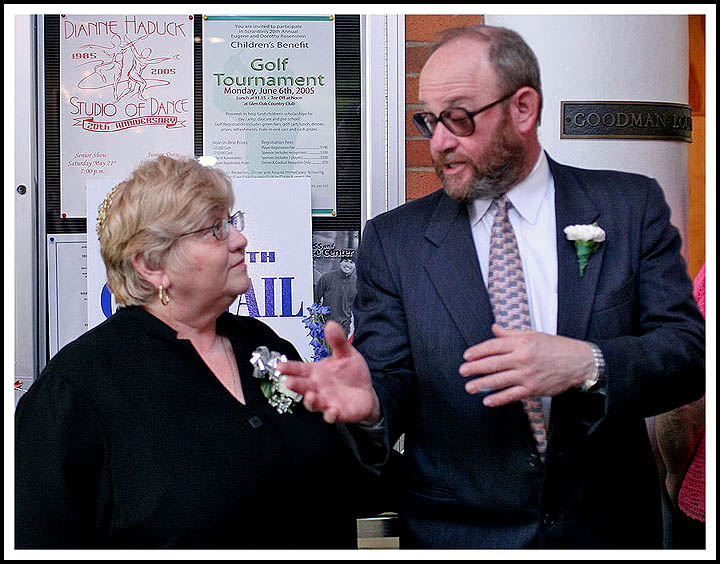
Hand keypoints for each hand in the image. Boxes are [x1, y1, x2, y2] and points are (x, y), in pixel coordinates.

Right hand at [279, 321, 380, 424]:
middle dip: (295, 385)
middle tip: (289, 382)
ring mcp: (326, 401)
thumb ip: (337, 341)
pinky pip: (331, 416)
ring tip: (311, 396)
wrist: (365, 392)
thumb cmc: (352, 374)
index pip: (299, 369)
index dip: (289, 368)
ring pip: (313, 403)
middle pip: (302, 387)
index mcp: (315, 372)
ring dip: (310, 401)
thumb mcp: (346, 354)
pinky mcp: (338, 412)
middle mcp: (317, 388)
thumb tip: (331, 325)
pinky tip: (332, 411)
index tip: (280, 366)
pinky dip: (330, 415)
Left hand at [460, 324, 593, 405]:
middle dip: (475, 368)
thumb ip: (511, 333)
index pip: (493, 346)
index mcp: (521, 342)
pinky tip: (487, 401)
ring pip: (499, 380)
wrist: (579, 362)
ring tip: (469, 387)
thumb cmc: (556, 347)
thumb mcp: (533, 334)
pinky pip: (512, 395)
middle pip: (493, 363)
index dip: (477, 351)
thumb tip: (494, 328)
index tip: (467, 356)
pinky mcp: (533, 388)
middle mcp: (522, 357)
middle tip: (463, 371)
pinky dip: (499, 399)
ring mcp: (527, 374)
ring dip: (482, 384)